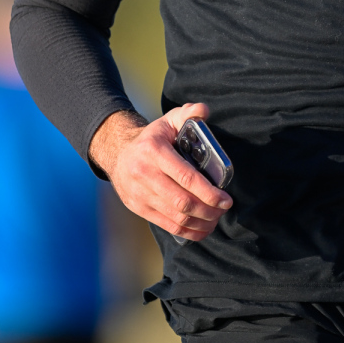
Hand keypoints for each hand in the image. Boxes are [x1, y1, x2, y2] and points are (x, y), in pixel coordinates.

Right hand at [88, 102, 232, 240]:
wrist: (118, 152)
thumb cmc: (153, 137)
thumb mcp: (169, 120)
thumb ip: (189, 113)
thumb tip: (204, 111)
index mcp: (153, 151)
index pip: (185, 176)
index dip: (208, 191)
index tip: (226, 199)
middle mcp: (143, 174)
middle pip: (181, 201)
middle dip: (208, 209)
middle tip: (224, 209)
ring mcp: (139, 194)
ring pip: (175, 216)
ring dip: (200, 222)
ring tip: (215, 219)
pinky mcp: (138, 208)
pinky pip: (166, 225)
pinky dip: (187, 231)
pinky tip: (201, 229)